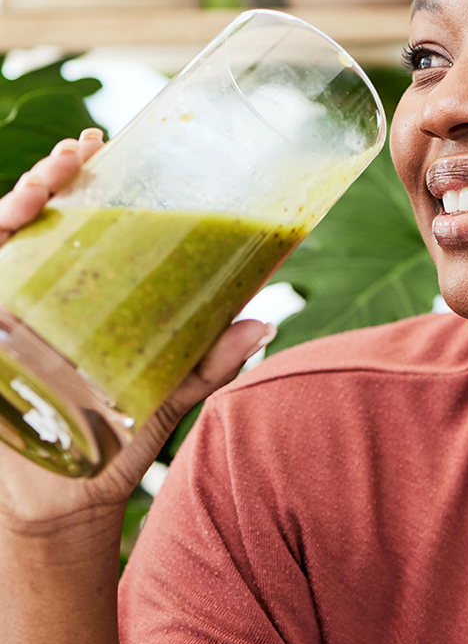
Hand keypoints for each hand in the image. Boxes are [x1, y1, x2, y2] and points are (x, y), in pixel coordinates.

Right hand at [0, 131, 273, 529]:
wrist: (65, 499)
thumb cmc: (119, 440)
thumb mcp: (171, 393)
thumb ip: (210, 362)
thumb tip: (265, 324)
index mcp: (93, 294)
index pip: (88, 223)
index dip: (89, 179)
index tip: (102, 143)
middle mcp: (46, 292)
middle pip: (42, 217)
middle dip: (52, 176)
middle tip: (77, 153)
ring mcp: (9, 311)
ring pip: (3, 237)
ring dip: (18, 201)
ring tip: (45, 182)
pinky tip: (1, 227)